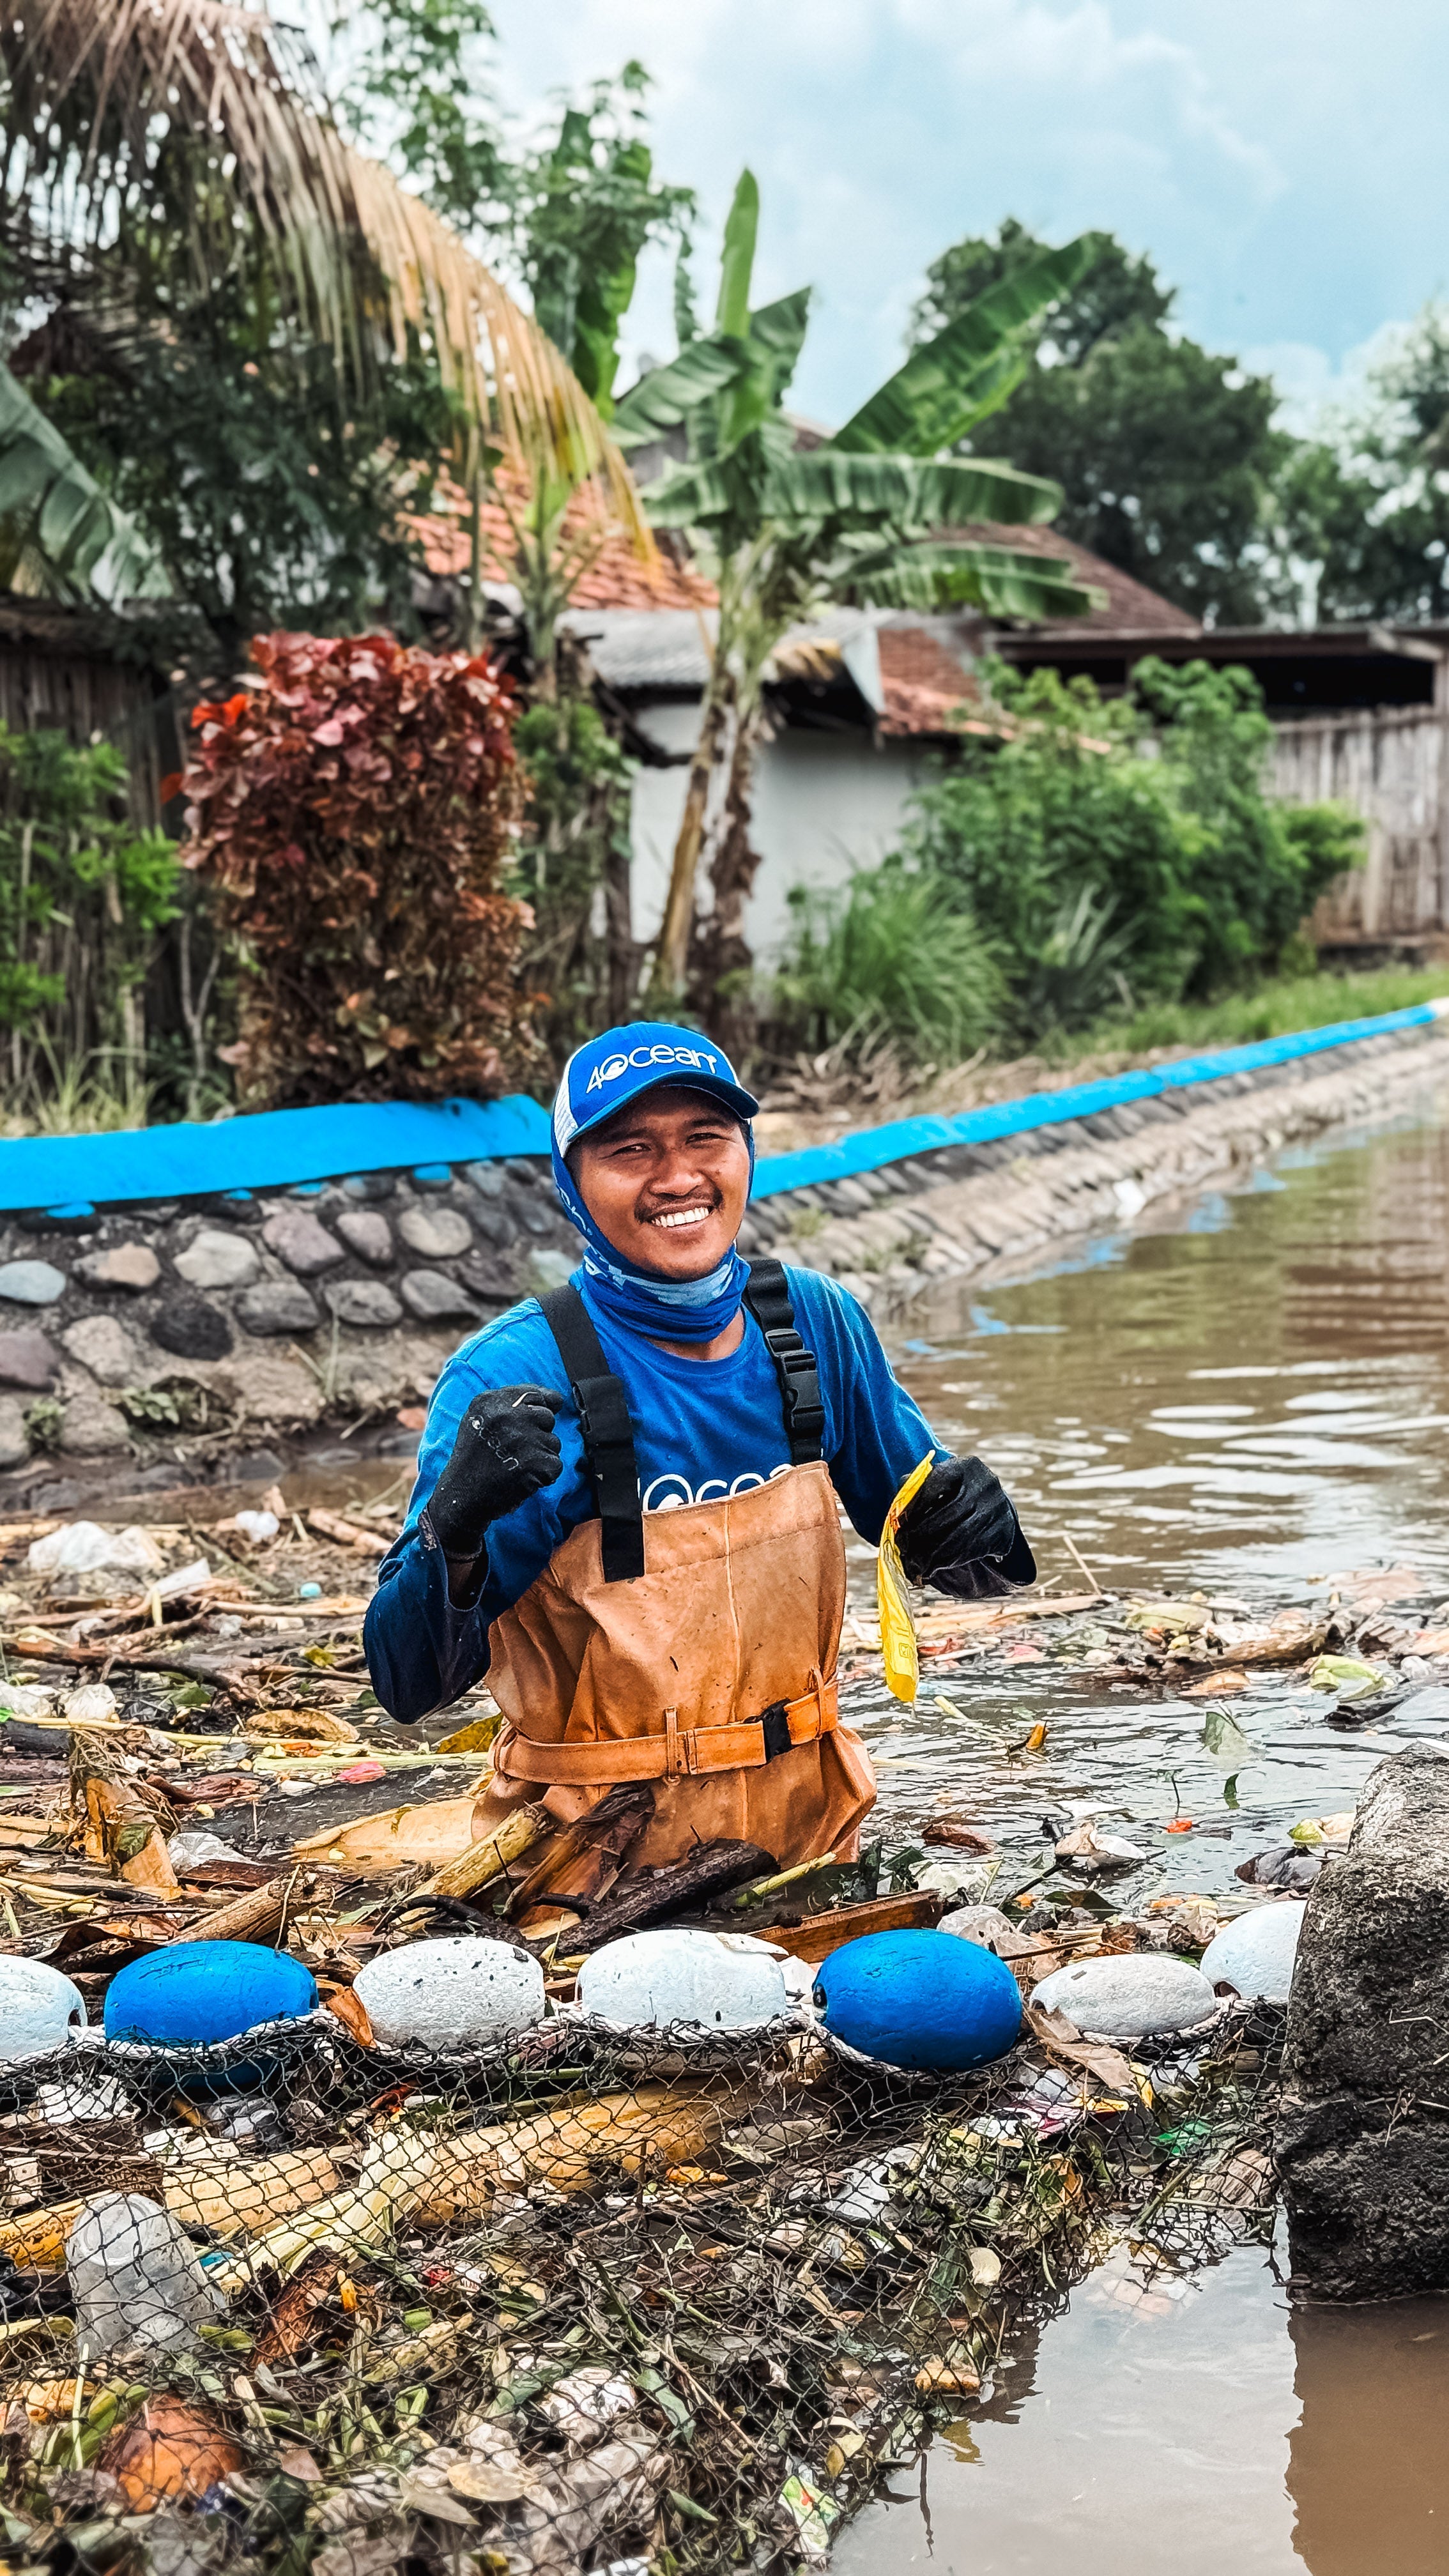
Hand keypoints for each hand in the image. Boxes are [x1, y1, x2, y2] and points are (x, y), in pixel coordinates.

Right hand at [426, 1384, 566, 1561]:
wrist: (462, 1497)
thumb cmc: (473, 1460)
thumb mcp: (478, 1421)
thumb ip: (509, 1405)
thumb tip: (555, 1400)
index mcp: (490, 1402)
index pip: (534, 1394)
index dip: (543, 1405)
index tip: (542, 1416)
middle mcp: (507, 1415)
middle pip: (547, 1418)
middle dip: (538, 1434)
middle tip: (515, 1451)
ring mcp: (522, 1438)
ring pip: (553, 1443)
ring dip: (540, 1456)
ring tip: (514, 1466)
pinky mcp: (535, 1462)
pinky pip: (555, 1464)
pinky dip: (544, 1475)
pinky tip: (522, 1479)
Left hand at [896, 1455, 1035, 1599]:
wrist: (995, 1507)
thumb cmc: (956, 1493)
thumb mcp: (940, 1482)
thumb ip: (916, 1487)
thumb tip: (896, 1508)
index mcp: (967, 1466)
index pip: (934, 1483)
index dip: (913, 1506)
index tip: (898, 1522)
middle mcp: (986, 1485)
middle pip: (946, 1515)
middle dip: (919, 1536)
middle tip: (902, 1548)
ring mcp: (997, 1509)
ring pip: (957, 1539)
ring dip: (930, 1557)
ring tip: (912, 1565)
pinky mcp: (1003, 1534)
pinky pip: (969, 1553)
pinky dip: (947, 1563)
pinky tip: (931, 1568)